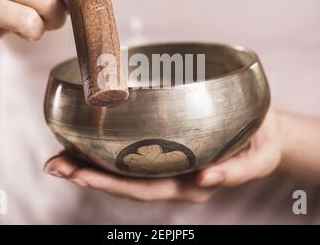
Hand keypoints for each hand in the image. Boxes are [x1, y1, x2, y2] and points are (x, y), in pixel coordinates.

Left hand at [44, 109, 282, 202]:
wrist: (265, 131)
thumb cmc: (262, 142)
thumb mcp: (260, 158)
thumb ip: (237, 171)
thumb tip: (206, 176)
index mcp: (192, 184)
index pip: (144, 189)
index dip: (110, 185)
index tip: (79, 176)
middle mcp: (174, 177)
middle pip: (125, 182)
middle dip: (87, 174)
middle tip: (54, 164)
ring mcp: (168, 163)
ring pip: (123, 169)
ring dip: (89, 162)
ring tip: (58, 155)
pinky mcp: (167, 145)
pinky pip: (133, 152)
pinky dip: (106, 148)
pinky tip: (85, 138)